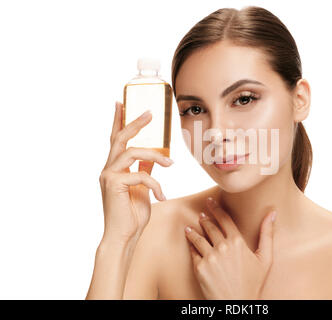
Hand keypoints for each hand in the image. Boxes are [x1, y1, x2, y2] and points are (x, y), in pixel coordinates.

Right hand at [99, 101, 173, 244]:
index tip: (121, 103)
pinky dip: (155, 184)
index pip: (115, 139)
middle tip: (150, 113)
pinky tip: (161, 196)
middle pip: (120, 138)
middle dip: (135, 123)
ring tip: (170, 164)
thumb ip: (144, 170)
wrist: (124, 236)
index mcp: (114, 167)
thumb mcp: (142, 188)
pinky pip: (140, 175)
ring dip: (155, 156)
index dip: (118, 120)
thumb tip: (154, 157)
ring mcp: (108, 175)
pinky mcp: (114, 184)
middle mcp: (108, 168)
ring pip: (133, 152)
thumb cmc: (132, 214)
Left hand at [185, 197, 276, 299]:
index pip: (224, 219)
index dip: (216, 209)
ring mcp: (210, 257)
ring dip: (193, 230)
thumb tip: (272, 213)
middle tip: (201, 213)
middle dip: (205, 218)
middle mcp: (222, 247)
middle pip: (210, 227)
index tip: (211, 201)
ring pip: (198, 238)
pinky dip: (190, 245)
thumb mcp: (265, 258)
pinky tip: (189, 242)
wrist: (237, 304)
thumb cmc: (253, 283)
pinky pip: (193, 252)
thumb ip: (267, 234)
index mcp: (237, 242)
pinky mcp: (200, 267)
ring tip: (190, 227)